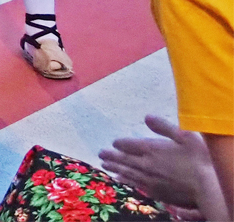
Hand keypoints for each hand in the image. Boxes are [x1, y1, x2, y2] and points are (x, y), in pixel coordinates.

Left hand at [100, 116, 221, 212]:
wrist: (208, 187)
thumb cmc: (199, 159)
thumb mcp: (185, 136)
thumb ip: (164, 127)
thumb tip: (146, 116)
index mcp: (151, 148)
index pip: (128, 144)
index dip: (120, 143)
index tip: (113, 143)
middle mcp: (146, 164)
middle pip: (124, 159)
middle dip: (111, 156)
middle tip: (100, 154)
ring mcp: (150, 180)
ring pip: (127, 172)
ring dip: (115, 167)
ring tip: (105, 165)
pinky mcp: (156, 192)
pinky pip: (136, 185)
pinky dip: (126, 180)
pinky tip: (121, 179)